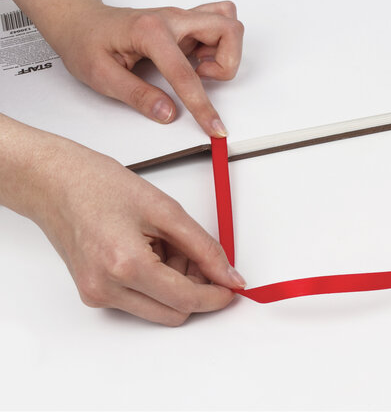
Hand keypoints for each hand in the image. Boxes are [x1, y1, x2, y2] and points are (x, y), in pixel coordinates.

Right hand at [0, 115, 245, 324]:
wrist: (55, 182)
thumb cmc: (100, 185)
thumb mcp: (164, 209)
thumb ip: (203, 246)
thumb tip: (227, 275)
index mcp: (125, 266)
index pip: (186, 300)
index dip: (216, 295)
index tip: (231, 285)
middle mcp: (106, 289)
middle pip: (174, 311)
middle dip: (196, 287)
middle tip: (198, 254)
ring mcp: (97, 294)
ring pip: (158, 307)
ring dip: (175, 283)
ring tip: (166, 243)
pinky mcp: (93, 292)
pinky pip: (139, 299)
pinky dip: (155, 281)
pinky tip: (151, 250)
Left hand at [2, 0, 243, 136]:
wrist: (80, 20)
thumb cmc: (86, 42)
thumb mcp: (102, 76)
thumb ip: (137, 95)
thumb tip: (168, 113)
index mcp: (150, 32)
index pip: (186, 75)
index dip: (203, 107)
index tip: (214, 127)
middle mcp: (171, 19)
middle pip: (228, 30)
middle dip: (226, 64)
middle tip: (203, 80)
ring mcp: (180, 19)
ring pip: (228, 25)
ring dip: (224, 53)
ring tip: (198, 69)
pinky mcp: (184, 24)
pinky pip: (219, 24)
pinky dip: (219, 45)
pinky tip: (197, 60)